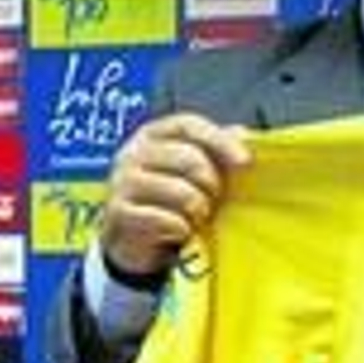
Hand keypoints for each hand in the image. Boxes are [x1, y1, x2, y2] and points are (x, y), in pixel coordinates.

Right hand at [99, 113, 250, 275]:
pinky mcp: (118, 212)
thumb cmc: (170, 196)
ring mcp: (122, 182)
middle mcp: (133, 152)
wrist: (134, 238)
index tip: (245, 162)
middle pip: (187, 156)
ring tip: (199, 215)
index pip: (187, 124)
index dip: (219, 140)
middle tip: (215, 197)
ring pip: (177, 190)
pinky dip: (180, 227)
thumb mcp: (193, 169)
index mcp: (154, 134)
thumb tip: (243, 134)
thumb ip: (216, 149)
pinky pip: (163, 218)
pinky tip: (182, 230)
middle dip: (211, 181)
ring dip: (198, 207)